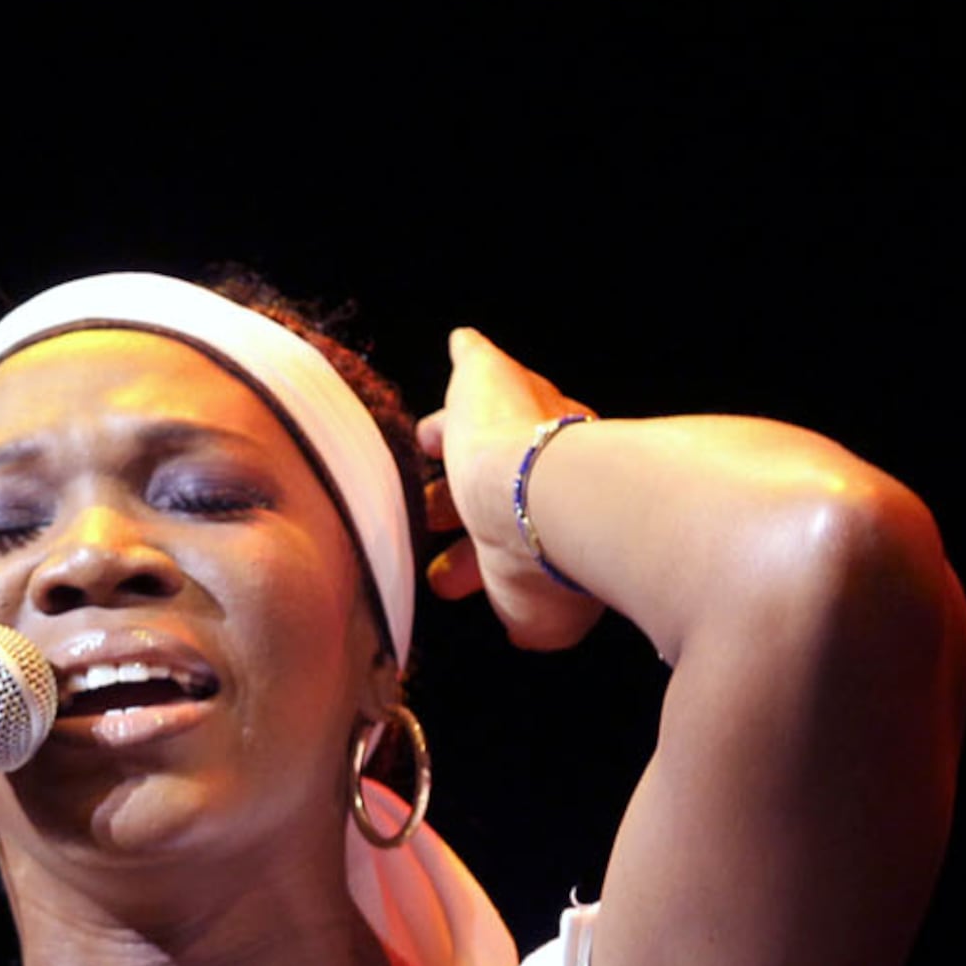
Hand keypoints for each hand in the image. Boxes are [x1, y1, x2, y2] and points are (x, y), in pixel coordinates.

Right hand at [416, 327, 607, 653]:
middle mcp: (537, 497)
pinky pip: (527, 614)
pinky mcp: (542, 607)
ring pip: (501, 560)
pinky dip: (515, 614)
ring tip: (440, 579)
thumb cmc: (509, 440)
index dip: (451, 442)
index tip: (423, 448)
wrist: (542, 508)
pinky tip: (506, 625)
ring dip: (468, 566)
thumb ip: (474, 361)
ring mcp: (541, 555)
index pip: (484, 439)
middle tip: (422, 516)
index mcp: (525, 441)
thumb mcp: (483, 377)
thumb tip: (464, 339)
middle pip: (489, 502)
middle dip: (453, 508)